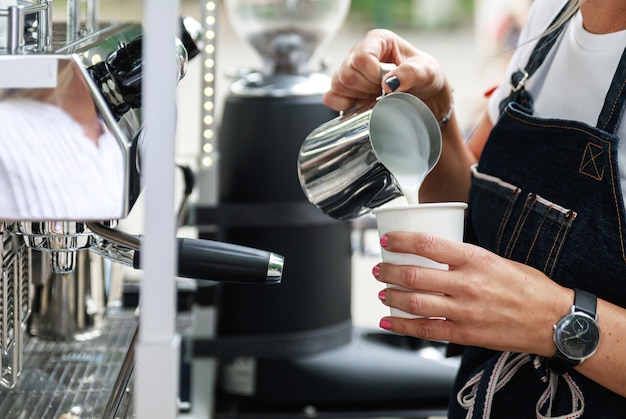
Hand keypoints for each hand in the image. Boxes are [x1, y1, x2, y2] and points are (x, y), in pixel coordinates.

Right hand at [322, 29, 452, 119]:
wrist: (425, 98)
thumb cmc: (425, 78)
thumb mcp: (426, 72)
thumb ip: (410, 74)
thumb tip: (388, 84)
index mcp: (379, 40)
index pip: (361, 57)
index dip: (372, 75)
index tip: (386, 84)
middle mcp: (361, 53)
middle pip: (346, 73)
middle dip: (366, 87)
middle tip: (383, 91)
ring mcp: (351, 72)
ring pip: (338, 85)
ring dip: (357, 95)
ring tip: (375, 96)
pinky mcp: (346, 90)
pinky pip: (330, 97)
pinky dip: (342, 104)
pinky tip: (360, 104)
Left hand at [373, 231, 572, 356]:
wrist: (554, 320)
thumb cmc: (528, 286)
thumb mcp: (496, 259)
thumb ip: (464, 257)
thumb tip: (432, 252)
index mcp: (475, 259)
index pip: (427, 244)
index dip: (400, 241)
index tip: (386, 240)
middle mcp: (467, 284)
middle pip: (414, 275)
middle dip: (388, 271)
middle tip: (379, 268)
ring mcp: (464, 311)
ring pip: (415, 302)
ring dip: (391, 296)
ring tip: (381, 291)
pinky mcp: (465, 334)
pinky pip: (426, 330)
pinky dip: (402, 325)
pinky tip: (389, 320)